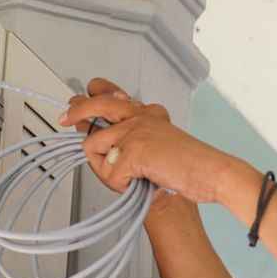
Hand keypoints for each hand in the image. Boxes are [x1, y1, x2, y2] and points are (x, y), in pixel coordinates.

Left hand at [58, 78, 237, 203]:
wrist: (211, 173)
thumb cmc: (187, 164)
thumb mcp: (156, 143)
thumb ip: (129, 137)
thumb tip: (94, 135)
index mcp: (146, 112)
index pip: (109, 92)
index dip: (89, 98)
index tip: (76, 103)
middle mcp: (139, 115)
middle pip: (95, 103)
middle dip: (77, 111)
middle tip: (65, 119)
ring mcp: (135, 130)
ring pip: (94, 146)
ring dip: (105, 169)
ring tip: (127, 178)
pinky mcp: (134, 150)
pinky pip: (109, 172)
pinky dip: (119, 185)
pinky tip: (138, 184)